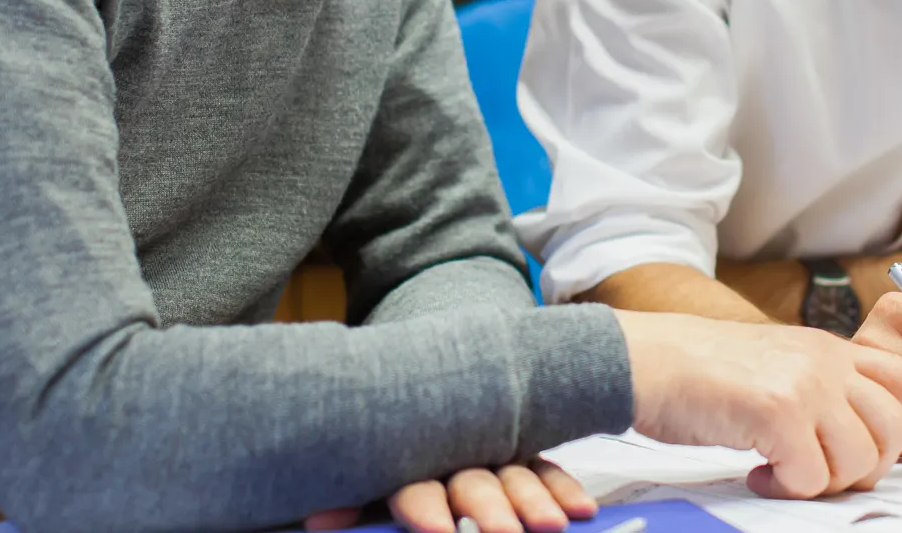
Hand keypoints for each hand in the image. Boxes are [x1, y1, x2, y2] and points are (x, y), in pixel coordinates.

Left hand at [303, 459, 594, 532]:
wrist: (423, 382)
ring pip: (515, 473)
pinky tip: (581, 510)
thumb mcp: (370, 478)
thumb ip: (353, 499)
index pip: (417, 484)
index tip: (438, 531)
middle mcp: (453, 453)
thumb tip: (319, 517)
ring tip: (553, 525)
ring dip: (534, 499)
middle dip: (490, 508)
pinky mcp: (519, 451)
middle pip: (474, 481)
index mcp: (410, 460)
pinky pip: (545, 467)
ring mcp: (490, 451)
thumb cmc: (390, 450)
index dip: (425, 508)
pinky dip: (562, 487)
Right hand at [614, 309, 901, 499]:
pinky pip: (811, 476)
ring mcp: (805, 383)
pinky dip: (787, 487)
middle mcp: (827, 360)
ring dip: (823, 480)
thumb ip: (826, 390)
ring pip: (859, 458)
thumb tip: (868, 436)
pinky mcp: (778, 411)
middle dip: (866, 464)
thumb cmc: (705, 377)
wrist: (648, 361)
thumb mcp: (780, 367)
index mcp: (831, 349)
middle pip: (894, 429)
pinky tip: (761, 472)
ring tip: (783, 471)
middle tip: (819, 470)